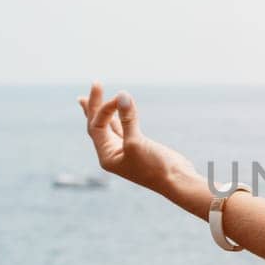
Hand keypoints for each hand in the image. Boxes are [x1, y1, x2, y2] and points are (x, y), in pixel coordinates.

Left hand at [78, 83, 193, 195]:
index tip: (119, 99)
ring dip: (102, 111)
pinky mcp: (138, 146)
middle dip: (95, 106)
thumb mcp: (137, 142)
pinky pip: (123, 127)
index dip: (104, 109)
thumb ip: (128, 119)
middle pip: (98, 125)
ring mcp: (125, 149)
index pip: (97, 126)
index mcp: (106, 156)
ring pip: (109, 126)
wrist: (177, 181)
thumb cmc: (155, 167)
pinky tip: (116, 109)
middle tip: (96, 84)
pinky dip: (120, 116)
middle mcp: (112, 153)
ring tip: (87, 99)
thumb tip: (122, 94)